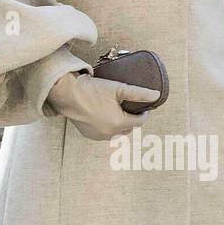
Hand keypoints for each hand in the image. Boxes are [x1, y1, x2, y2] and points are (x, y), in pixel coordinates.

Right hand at [46, 70, 160, 140]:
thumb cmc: (92, 90)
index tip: (144, 107)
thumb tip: (155, 95)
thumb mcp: (119, 88)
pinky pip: (102, 133)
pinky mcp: (87, 134)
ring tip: (117, 111)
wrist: (68, 93)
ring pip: (115, 132)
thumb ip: (139, 93)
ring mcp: (97, 136)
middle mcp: (108, 134)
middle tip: (130, 108)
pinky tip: (104, 115)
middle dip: (131, 120)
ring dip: (119, 124)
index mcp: (118, 124)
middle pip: (128, 129)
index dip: (144, 114)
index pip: (139, 122)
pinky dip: (107, 126)